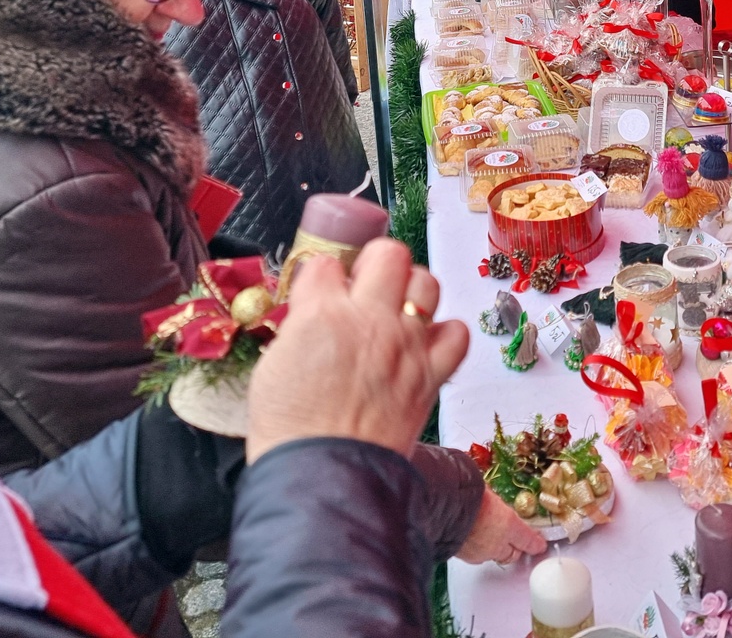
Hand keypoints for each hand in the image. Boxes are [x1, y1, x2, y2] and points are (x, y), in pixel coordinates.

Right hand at [244, 239, 468, 464]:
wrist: (322, 477)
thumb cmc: (290, 430)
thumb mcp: (274, 365)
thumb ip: (300, 328)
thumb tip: (313, 313)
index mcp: (322, 314)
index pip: (326, 264)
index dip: (323, 275)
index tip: (323, 287)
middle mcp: (369, 320)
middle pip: (389, 254)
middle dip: (376, 261)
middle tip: (367, 282)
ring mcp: (405, 345)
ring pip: (427, 282)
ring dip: (412, 290)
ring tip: (398, 308)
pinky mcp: (430, 374)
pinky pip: (456, 333)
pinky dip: (445, 334)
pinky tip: (426, 344)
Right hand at [455, 488, 547, 565]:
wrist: (438, 508)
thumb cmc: (461, 493)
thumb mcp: (484, 489)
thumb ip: (491, 499)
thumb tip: (489, 496)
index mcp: (508, 524)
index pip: (528, 540)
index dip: (535, 543)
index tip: (540, 544)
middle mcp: (496, 543)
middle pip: (513, 554)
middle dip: (515, 548)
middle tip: (516, 541)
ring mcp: (480, 552)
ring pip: (494, 555)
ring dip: (495, 548)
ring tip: (490, 536)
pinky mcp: (464, 556)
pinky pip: (477, 555)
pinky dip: (478, 548)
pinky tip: (473, 538)